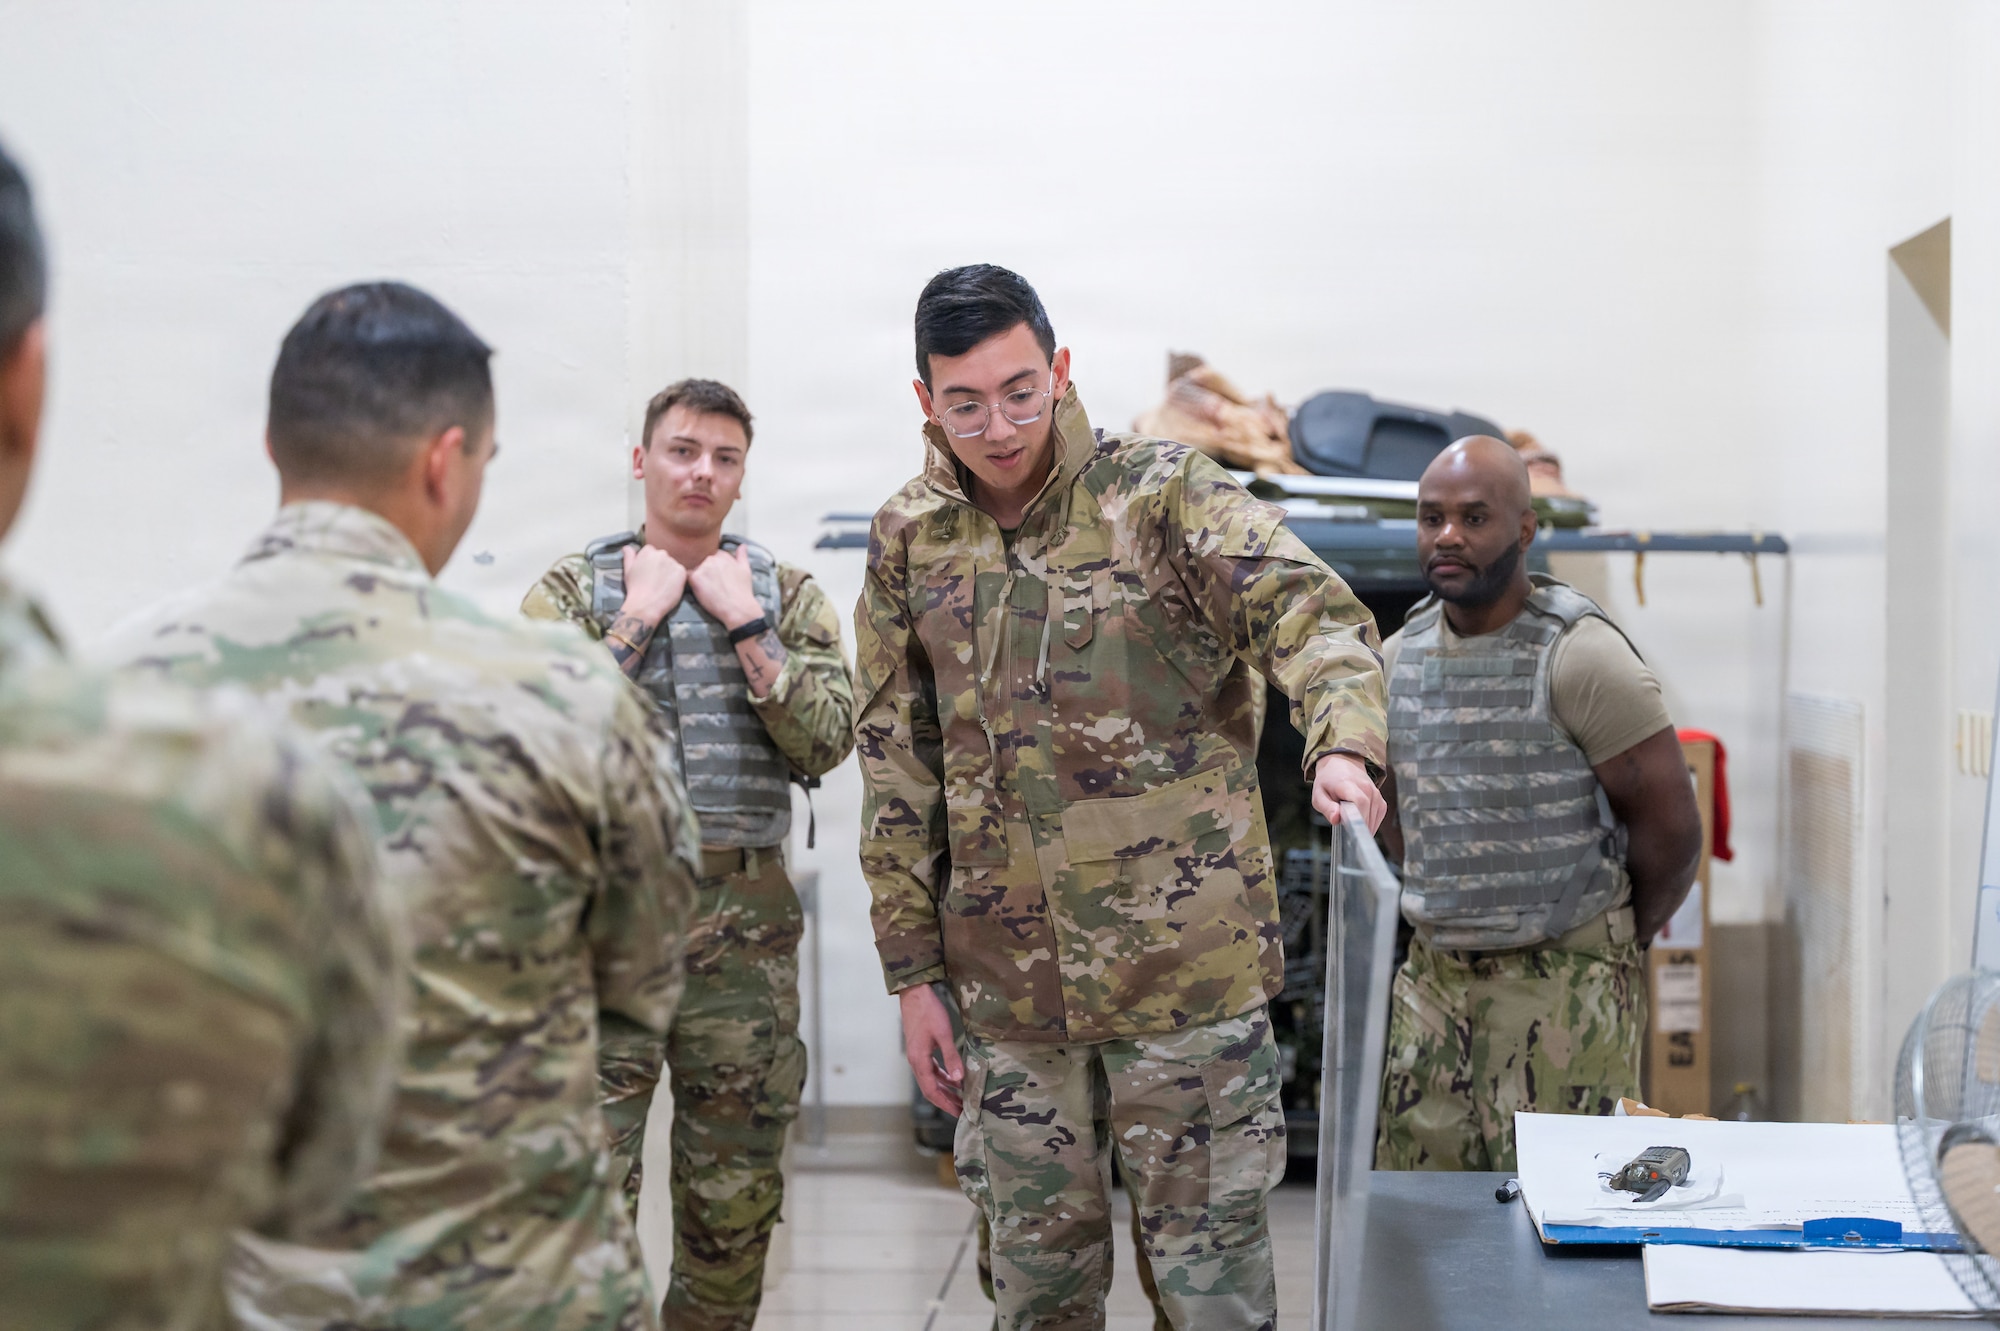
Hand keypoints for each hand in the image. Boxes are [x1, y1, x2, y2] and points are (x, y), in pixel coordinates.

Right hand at [619, 545, 686, 625]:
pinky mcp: (681, 572)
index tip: (648, 571)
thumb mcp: (628, 571)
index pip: (651, 551)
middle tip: (655, 579)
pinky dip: (677, 579)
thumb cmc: (635, 589)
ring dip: (669, 571)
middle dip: (660, 565)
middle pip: (663, 557)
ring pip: (672, 564)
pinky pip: (680, 572)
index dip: (650, 562)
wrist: (646, 604)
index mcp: (648, 551)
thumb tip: (627, 547)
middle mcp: (661, 554)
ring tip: (662, 584)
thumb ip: (629, 556)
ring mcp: (673, 562)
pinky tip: (669, 587)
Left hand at [688, 545, 762, 630]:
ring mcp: (703, 567)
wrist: (738, 607)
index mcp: (723, 555)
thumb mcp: (746, 570)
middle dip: (705, 572)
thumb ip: (742, 556)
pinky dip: (692, 584)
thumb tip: (743, 546)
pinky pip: (688, 578)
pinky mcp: (695, 578)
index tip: (718, 578)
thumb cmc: (742, 591)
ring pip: (695, 570)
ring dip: (698, 578)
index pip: (712, 556)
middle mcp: (712, 558)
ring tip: (708, 590)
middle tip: (713, 586)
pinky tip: (701, 592)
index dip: (714, 568)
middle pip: (702, 563)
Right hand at [900, 984, 963, 1116]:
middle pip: (930, 1089)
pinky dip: (942, 1076)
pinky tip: (953, 1078)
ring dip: (945, 1089)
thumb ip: (951, 1056)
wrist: (915, 994)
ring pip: (931, 1080)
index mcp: (919, 1060)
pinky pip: (931, 1069)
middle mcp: (915, 1061)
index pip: (931, 1091)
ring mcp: (917, 1056)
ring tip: (960, 1098)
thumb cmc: (929, 1012)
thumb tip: (959, 1078)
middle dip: (946, 1101)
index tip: (958, 1113)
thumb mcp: (943, 1034)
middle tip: (962, 1111)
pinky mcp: (920, 1049)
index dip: (945, 1104)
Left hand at [1313, 752, 1385, 832]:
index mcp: (1348, 784)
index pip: (1360, 802)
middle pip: (1368, 813)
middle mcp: (1366, 787)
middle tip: (1346, 831)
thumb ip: (1327, 808)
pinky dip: (1370, 823)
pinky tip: (1359, 820)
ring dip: (1363, 826)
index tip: (1350, 831)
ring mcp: (1375, 793)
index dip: (1357, 818)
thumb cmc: (1328, 782)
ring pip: (1374, 818)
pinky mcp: (1380, 800)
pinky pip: (1378, 816)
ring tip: (1350, 821)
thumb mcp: (1319, 795)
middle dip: (1357, 827)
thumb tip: (1336, 819)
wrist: (1341, 765)